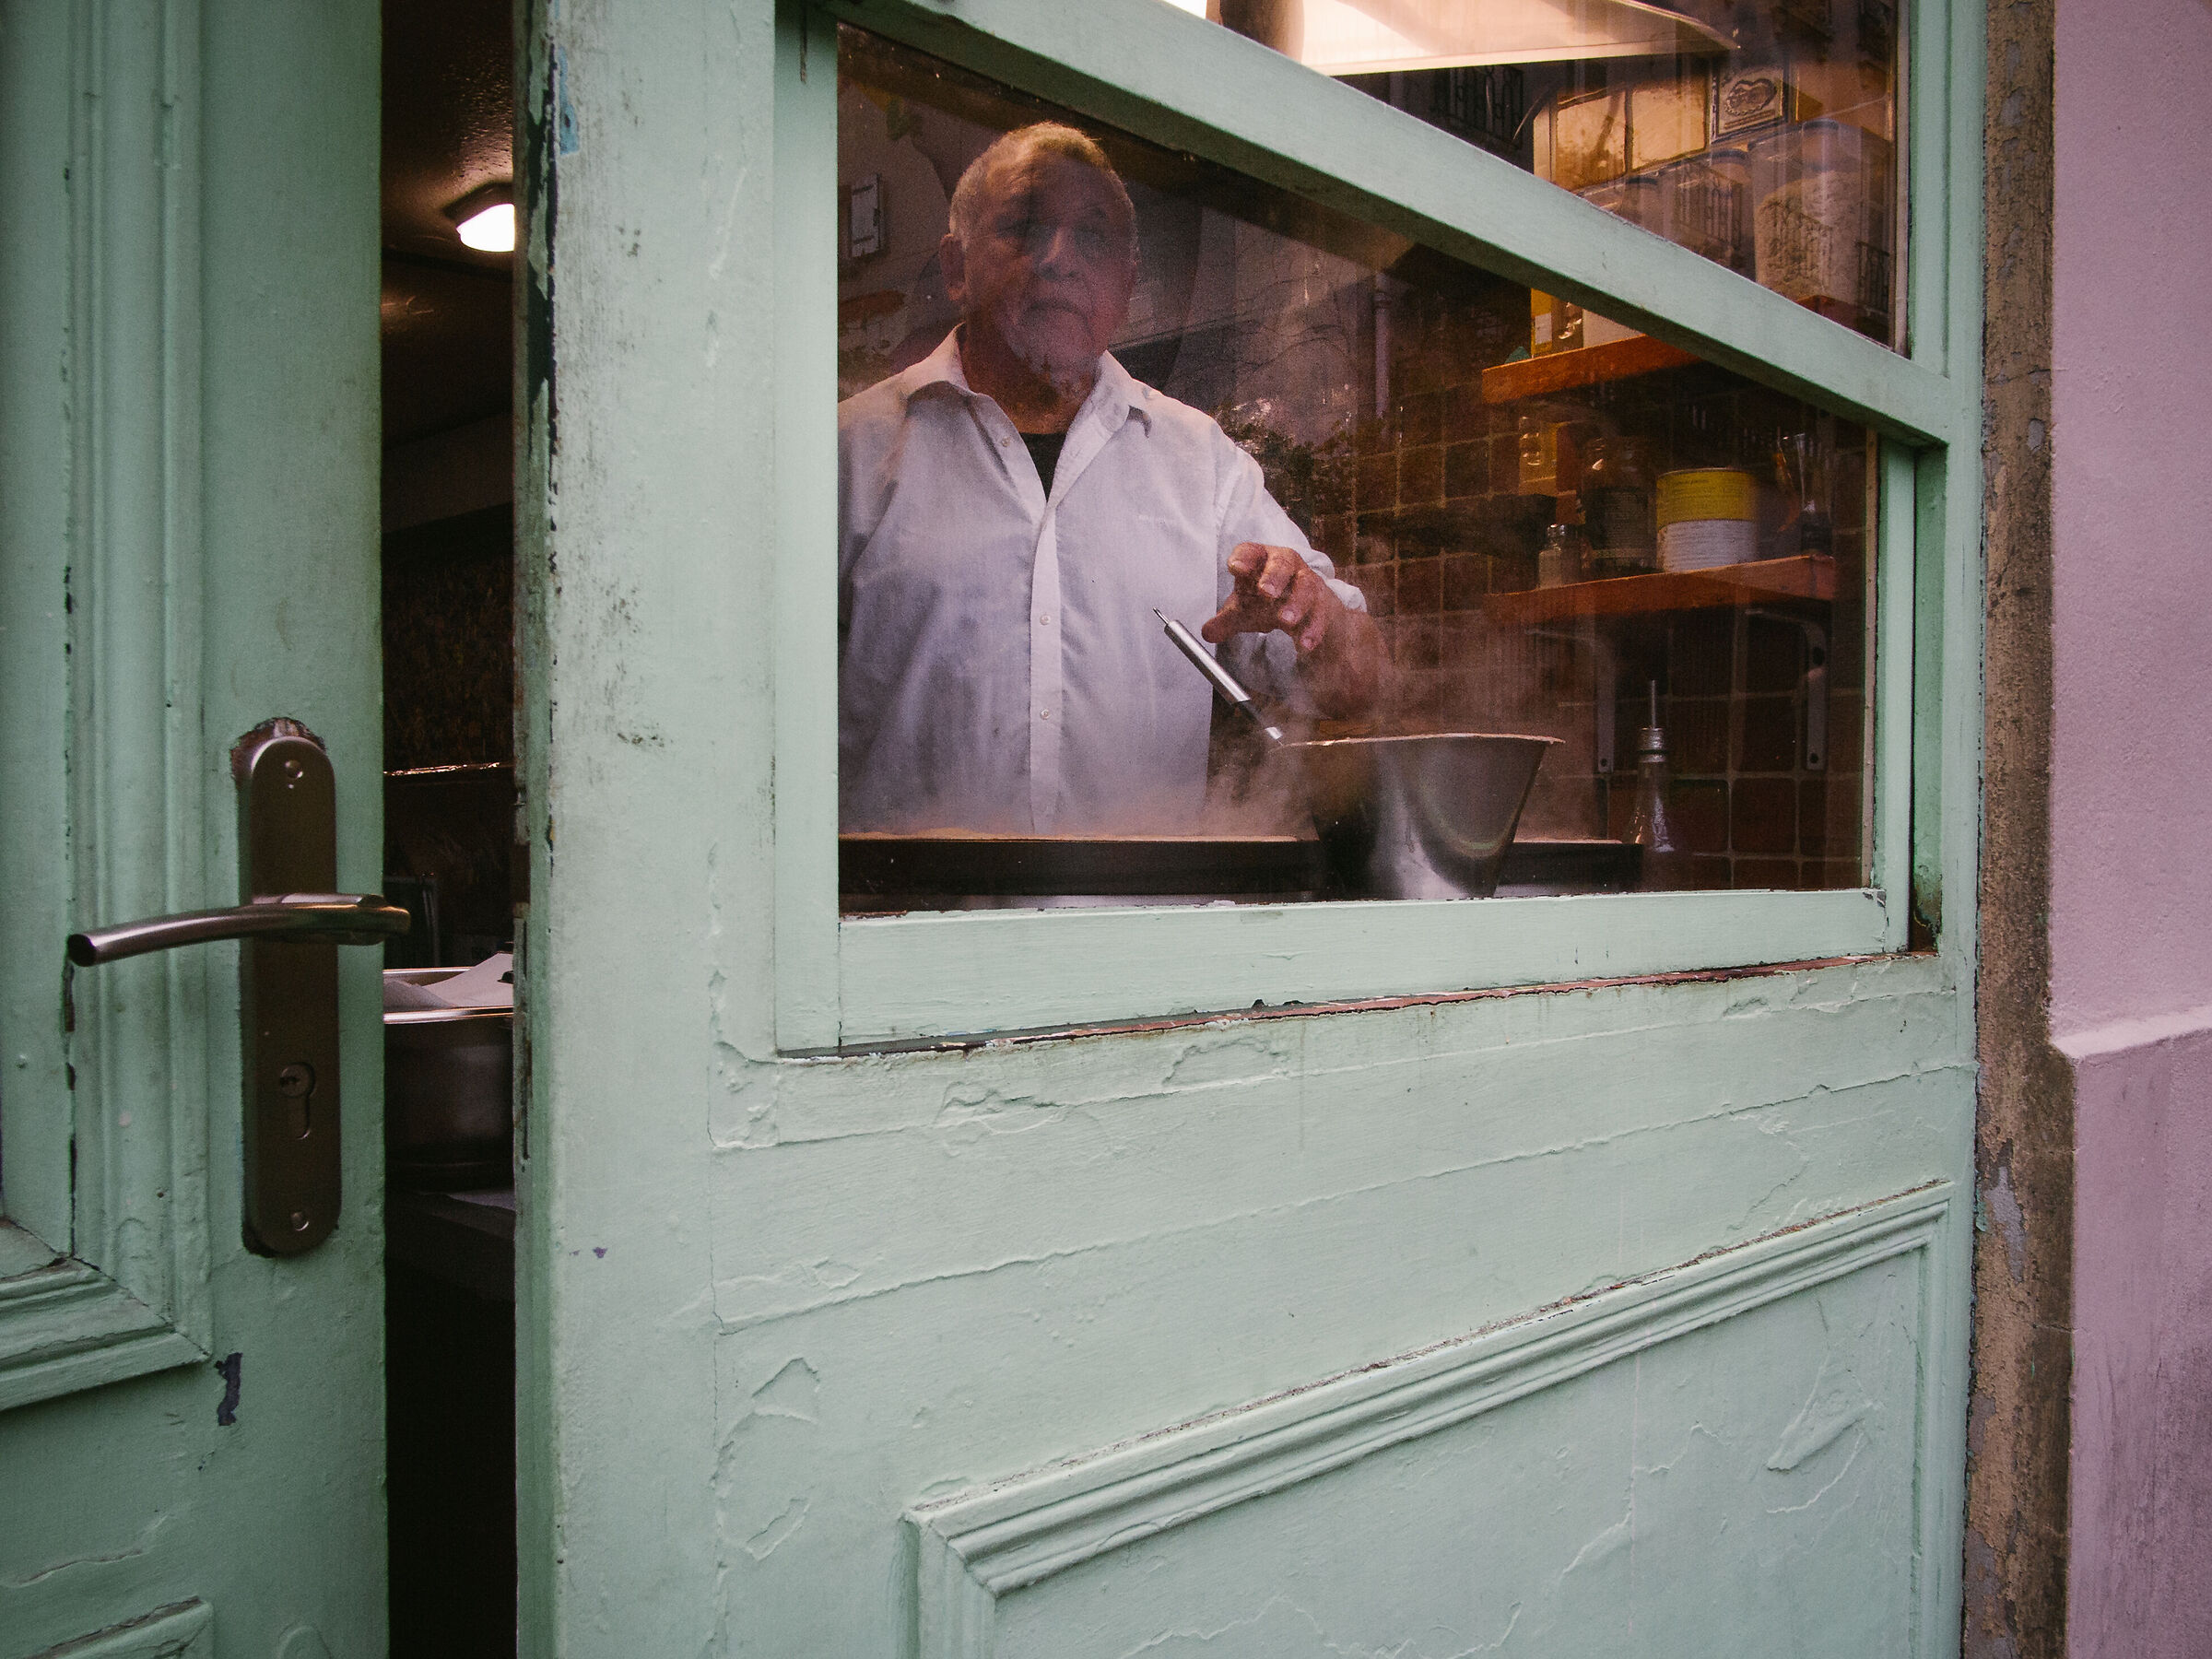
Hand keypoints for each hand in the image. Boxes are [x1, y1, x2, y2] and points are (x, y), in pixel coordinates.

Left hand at [1201, 542, 1338, 654]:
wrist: (1301, 607)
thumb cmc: (1265, 600)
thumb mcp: (1242, 609)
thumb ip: (1225, 621)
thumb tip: (1207, 633)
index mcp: (1260, 559)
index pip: (1250, 551)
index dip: (1243, 558)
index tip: (1236, 568)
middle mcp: (1286, 564)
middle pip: (1282, 563)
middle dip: (1274, 577)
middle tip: (1266, 593)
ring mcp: (1306, 581)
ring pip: (1306, 586)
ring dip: (1297, 604)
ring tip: (1286, 622)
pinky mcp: (1322, 601)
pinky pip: (1320, 613)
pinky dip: (1313, 629)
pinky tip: (1304, 644)